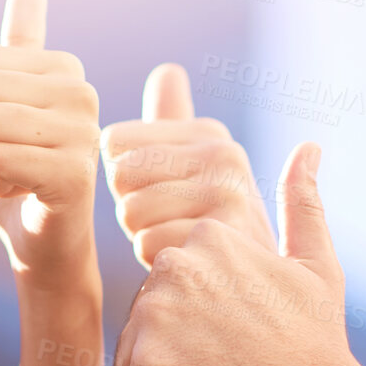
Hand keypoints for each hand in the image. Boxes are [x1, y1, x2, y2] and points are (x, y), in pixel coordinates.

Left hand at [0, 0, 100, 287]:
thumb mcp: (7, 101)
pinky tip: (25, 193)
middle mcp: (83, 93)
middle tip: (8, 155)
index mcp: (64, 68)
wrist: (43, 241)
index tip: (2, 130)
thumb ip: (19, 48)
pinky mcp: (75, 174)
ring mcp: (84, 133)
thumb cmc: (20, 170)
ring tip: (18, 173)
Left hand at [101, 63, 275, 267]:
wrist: (250, 294)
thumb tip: (168, 71)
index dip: (125, 180)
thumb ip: (175, 124)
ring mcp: (228, 194)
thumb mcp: (199, 173)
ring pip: (130, 211)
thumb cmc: (210, 235)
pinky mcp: (219, 237)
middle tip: (171, 227)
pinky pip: (146, 244)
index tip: (163, 199)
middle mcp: (226, 154)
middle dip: (132, 209)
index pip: (114, 142)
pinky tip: (186, 267)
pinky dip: (156, 266)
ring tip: (181, 246)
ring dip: (144, 238)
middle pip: (120, 174)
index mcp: (210, 133)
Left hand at [114, 142, 365, 365]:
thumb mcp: (316, 265)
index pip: (175, 276)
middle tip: (229, 358)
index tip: (239, 330)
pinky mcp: (142, 365)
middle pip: (152, 308)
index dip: (205, 312)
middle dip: (179, 338)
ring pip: (139, 346)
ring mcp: (154, 315)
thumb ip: (301, 204)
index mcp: (208, 236)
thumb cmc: (315, 342)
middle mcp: (174, 266)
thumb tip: (308, 147)